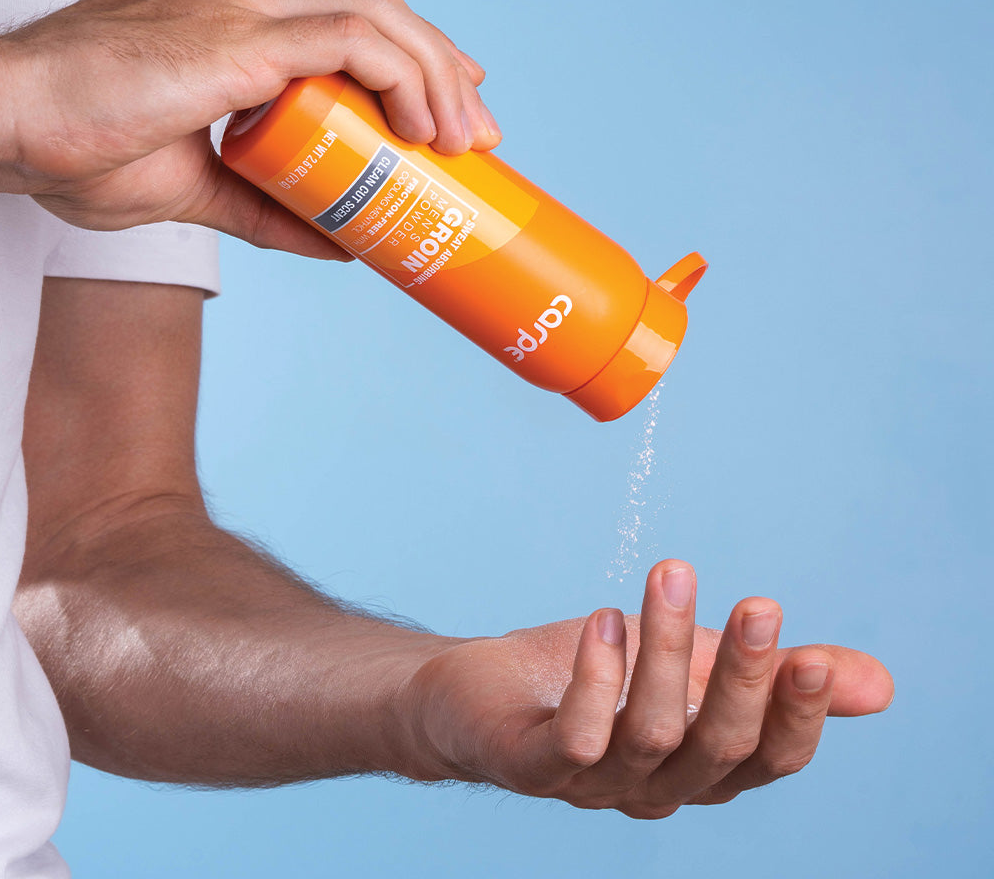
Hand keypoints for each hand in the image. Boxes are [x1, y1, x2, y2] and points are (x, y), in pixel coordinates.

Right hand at [0, 0, 499, 257]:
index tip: (445, 109)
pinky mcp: (234, 29)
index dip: (410, 58)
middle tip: (475, 134)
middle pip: (376, 5)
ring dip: (434, 76)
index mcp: (229, 5)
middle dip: (440, 68)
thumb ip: (273, 208)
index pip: (346, 13)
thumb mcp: (201, 187)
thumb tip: (341, 241)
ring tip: (463, 141)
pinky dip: (400, 78)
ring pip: (376, 12)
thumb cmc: (78, 146)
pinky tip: (420, 126)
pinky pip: (350, 37)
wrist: (3, 126)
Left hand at [402, 560, 892, 816]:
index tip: (811, 653)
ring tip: (669, 575)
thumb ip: (770, 677)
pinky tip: (604, 621)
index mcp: (701, 765)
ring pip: (650, 731)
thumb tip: (879, 684)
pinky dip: (597, 677)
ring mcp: (594, 783)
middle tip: (758, 607)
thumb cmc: (594, 674)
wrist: (482, 691)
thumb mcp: (692, 664)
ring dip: (665, 650)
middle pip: (717, 747)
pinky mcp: (535, 764)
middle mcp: (656, 786)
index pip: (767, 759)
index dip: (796, 716)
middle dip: (743, 677)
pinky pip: (577, 736)